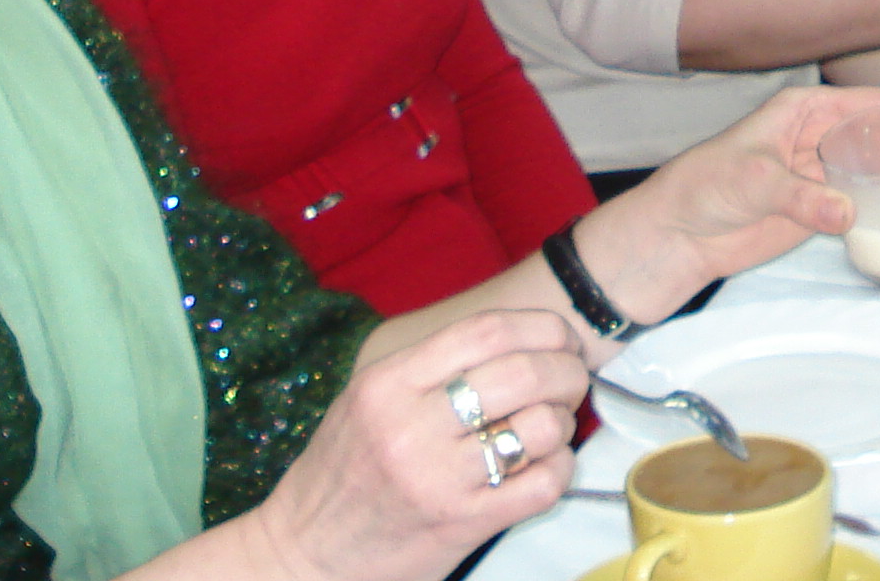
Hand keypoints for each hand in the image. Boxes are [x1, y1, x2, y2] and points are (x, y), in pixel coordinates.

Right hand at [247, 310, 585, 580]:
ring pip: (541, 427)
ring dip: (564, 420)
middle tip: (573, 378)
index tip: (560, 338)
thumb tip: (516, 337)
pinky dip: (560, 468)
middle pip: (523, 372)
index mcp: (388, 383)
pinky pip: (543, 484)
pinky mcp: (462, 524)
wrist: (306, 552)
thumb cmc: (342, 470)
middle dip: (567, 370)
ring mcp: (439, 478)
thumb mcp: (367, 399)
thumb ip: (429, 365)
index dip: (541, 327)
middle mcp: (412, 426)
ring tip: (554, 424)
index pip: (486, 330)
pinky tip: (546, 465)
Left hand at [581, 86, 879, 315]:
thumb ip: (801, 196)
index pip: (877, 104)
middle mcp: (823, 134)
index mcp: (808, 109)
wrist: (677, 236)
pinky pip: (872, 203)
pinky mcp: (824, 208)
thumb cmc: (702, 188)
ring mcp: (826, 172)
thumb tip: (847, 211)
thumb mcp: (751, 181)